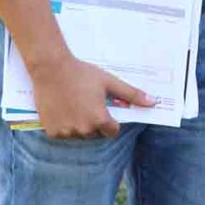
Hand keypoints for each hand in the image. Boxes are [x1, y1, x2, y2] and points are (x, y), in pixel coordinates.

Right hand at [29, 53, 153, 138]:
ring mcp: (66, 132)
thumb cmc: (82, 74)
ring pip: (79, 135)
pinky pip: (63, 134)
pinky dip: (64, 125)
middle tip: (88, 103)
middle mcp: (83, 130)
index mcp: (99, 120)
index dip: (111, 121)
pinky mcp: (52, 132)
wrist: (51, 69)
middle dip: (95, 122)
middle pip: (95, 134)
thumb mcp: (110, 82)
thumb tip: (153, 102)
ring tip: (75, 104)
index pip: (112, 131)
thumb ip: (132, 94)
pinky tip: (63, 109)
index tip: (104, 108)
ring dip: (79, 125)